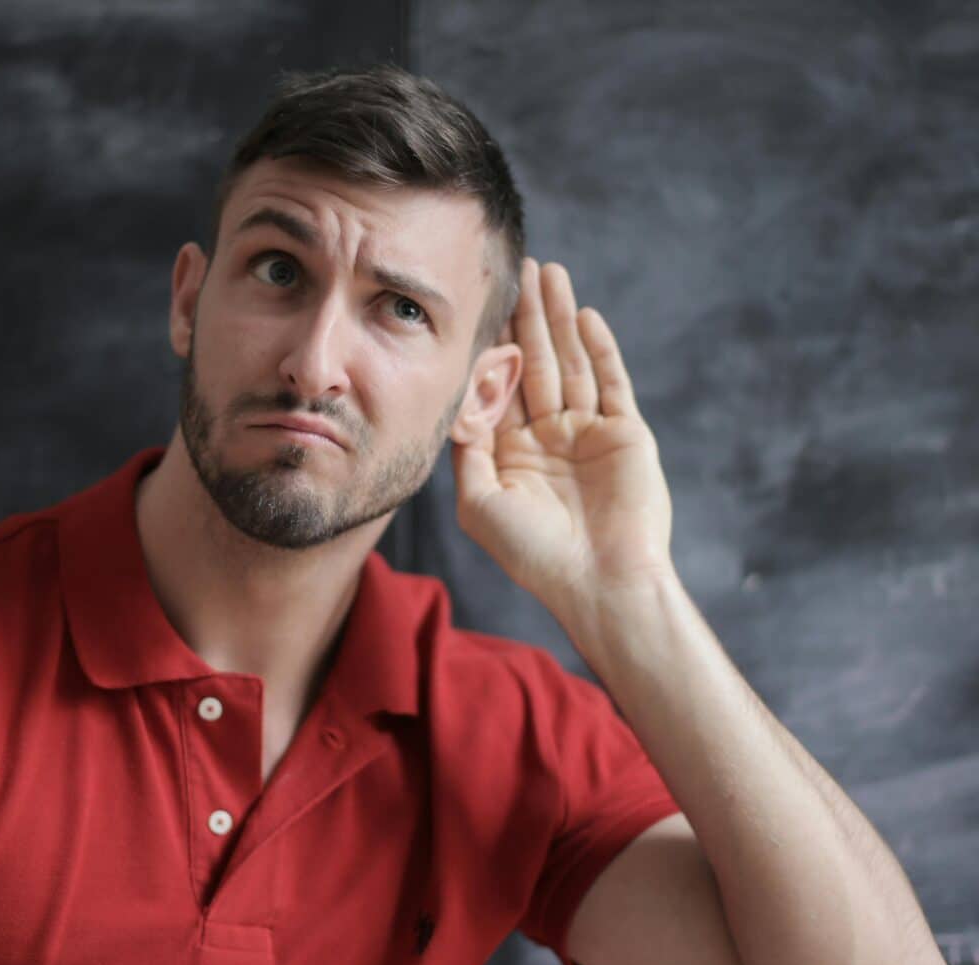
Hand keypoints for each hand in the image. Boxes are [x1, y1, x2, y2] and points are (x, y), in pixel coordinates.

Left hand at [451, 257, 675, 613]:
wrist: (600, 583)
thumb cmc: (534, 552)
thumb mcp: (480, 503)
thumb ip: (466, 450)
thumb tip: (454, 401)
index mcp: (513, 453)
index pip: (500, 386)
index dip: (492, 345)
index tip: (479, 303)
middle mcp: (549, 437)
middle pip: (537, 363)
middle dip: (528, 317)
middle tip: (521, 267)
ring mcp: (589, 434)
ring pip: (573, 364)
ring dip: (561, 319)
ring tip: (551, 273)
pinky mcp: (626, 434)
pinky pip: (612, 383)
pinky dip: (601, 350)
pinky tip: (585, 316)